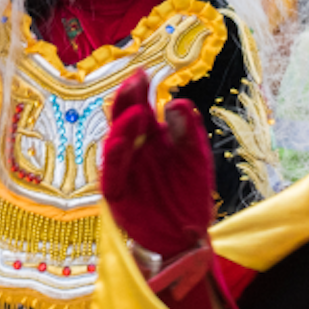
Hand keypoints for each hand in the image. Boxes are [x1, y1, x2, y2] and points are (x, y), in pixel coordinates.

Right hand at [98, 74, 215, 256]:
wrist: (187, 234)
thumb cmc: (190, 193)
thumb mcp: (196, 158)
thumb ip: (187, 131)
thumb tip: (175, 102)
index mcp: (151, 137)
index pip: (140, 108)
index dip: (139, 91)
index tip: (143, 74)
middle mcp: (134, 150)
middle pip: (124, 121)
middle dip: (127, 101)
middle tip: (134, 82)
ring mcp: (124, 171)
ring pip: (116, 144)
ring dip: (122, 128)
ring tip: (134, 113)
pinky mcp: (117, 193)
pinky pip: (112, 174)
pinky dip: (115, 159)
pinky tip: (120, 143)